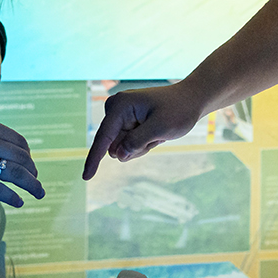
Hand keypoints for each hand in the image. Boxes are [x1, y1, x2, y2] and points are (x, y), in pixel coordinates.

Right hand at [0, 115, 43, 207]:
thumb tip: (16, 156)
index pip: (18, 141)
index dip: (28, 156)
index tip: (31, 167)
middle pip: (21, 157)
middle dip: (33, 171)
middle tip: (37, 183)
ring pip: (14, 173)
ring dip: (31, 185)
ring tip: (39, 193)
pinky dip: (13, 197)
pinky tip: (19, 203)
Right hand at [82, 82, 202, 179]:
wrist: (190, 100)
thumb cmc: (178, 110)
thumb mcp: (160, 128)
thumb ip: (136, 142)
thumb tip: (117, 155)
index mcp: (120, 106)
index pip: (103, 137)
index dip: (94, 159)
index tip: (86, 177)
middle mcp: (116, 109)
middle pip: (114, 146)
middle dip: (134, 149)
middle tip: (155, 136)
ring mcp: (121, 116)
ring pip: (121, 148)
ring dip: (140, 147)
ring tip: (156, 132)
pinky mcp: (126, 122)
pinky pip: (128, 145)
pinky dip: (142, 145)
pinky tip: (154, 134)